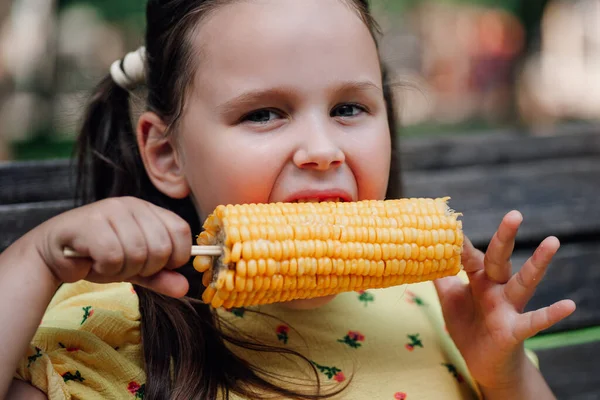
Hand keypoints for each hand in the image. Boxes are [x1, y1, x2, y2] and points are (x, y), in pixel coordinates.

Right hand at [34, 197, 190, 296]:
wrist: (53, 255)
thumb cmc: (98, 257)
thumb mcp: (136, 269)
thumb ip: (160, 277)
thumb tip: (184, 289)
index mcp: (149, 210)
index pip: (181, 230)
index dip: (176, 256)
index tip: (159, 267)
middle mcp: (132, 205)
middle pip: (162, 246)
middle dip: (147, 268)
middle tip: (126, 266)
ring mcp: (111, 210)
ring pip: (138, 253)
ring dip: (123, 270)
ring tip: (108, 263)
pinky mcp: (90, 222)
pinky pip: (113, 256)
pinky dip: (106, 269)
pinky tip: (95, 263)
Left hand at [434, 211, 575, 389]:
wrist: (483, 363)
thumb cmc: (468, 325)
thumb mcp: (449, 298)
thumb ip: (439, 276)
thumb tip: (422, 252)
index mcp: (478, 279)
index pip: (470, 255)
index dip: (461, 243)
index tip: (453, 223)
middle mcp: (495, 288)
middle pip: (499, 259)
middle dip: (505, 237)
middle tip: (514, 214)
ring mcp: (507, 307)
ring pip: (523, 282)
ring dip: (538, 263)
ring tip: (552, 241)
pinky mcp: (515, 329)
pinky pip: (535, 321)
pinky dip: (551, 314)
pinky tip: (569, 305)